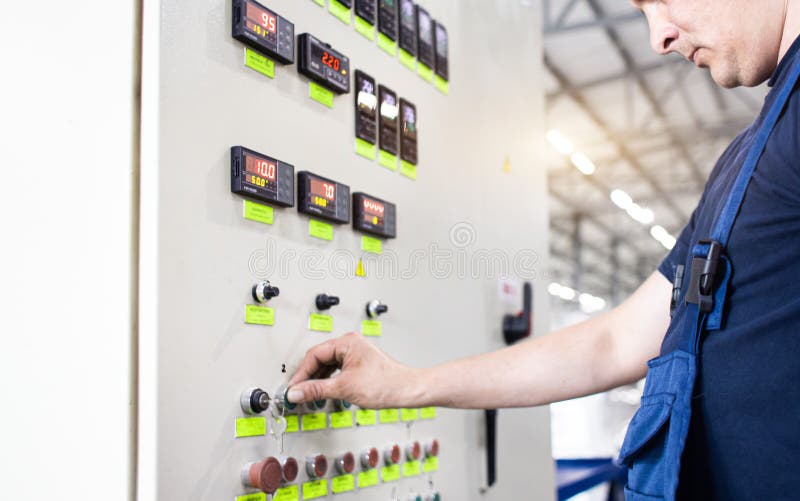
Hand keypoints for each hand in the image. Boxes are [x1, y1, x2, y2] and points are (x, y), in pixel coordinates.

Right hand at [287, 332, 420, 408]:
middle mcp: (350, 344)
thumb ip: (316, 390)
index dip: (301, 374)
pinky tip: (325, 393)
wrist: (407, 391)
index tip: (293, 389)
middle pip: (320, 359)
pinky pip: (337, 371)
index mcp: (347, 342)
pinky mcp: (359, 364)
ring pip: (328, 366)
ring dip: (318, 381)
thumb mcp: (344, 388)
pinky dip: (329, 382)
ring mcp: (355, 354)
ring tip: (310, 396)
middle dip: (308, 378)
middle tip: (298, 394)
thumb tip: (296, 392)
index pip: (314, 355)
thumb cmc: (385, 384)